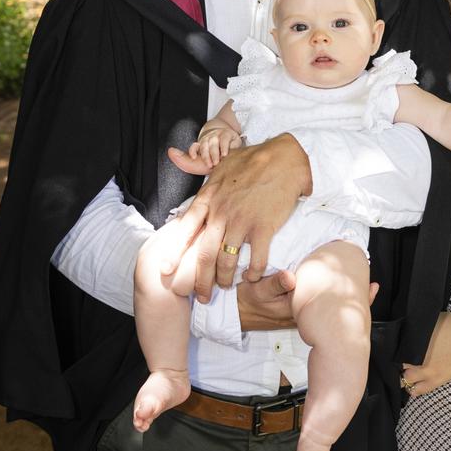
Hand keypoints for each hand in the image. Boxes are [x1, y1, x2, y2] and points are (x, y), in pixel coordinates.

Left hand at [164, 133, 311, 299]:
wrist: (283, 157)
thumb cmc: (251, 159)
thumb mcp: (219, 164)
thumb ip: (198, 170)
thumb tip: (175, 156)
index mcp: (209, 198)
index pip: (185, 230)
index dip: (175, 253)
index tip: (166, 270)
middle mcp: (221, 212)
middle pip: (204, 254)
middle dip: (200, 279)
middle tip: (200, 294)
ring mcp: (242, 221)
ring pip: (227, 260)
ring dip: (225, 278)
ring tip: (225, 285)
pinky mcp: (264, 227)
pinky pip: (257, 259)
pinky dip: (254, 272)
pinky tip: (252, 277)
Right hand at [237, 272, 380, 331]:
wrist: (235, 315)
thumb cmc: (247, 301)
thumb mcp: (257, 290)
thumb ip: (274, 283)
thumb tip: (291, 276)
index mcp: (298, 308)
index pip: (329, 305)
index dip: (347, 294)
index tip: (367, 286)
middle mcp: (304, 314)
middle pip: (334, 308)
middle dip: (353, 298)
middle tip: (373, 286)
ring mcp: (302, 315)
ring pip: (330, 308)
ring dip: (346, 297)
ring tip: (368, 287)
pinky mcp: (298, 312)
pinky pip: (322, 306)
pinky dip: (335, 296)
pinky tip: (346, 288)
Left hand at [401, 312, 450, 395]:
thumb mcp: (429, 322)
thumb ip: (415, 330)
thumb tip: (404, 332)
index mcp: (413, 344)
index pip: (394, 351)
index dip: (393, 351)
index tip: (394, 349)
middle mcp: (417, 359)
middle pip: (397, 366)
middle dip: (397, 363)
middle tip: (400, 360)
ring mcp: (426, 372)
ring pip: (405, 380)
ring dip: (404, 375)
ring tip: (406, 371)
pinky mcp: (436, 381)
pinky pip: (418, 390)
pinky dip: (412, 388)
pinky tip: (412, 384)